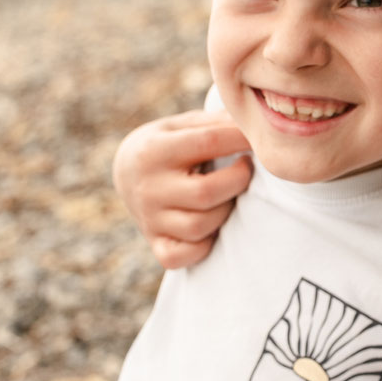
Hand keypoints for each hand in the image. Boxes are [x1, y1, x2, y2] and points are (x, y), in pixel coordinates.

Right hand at [112, 109, 251, 269]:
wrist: (124, 171)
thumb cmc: (166, 144)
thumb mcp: (180, 125)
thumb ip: (214, 123)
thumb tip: (254, 123)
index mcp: (155, 150)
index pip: (208, 142)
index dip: (240, 140)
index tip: (257, 140)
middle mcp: (149, 187)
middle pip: (206, 193)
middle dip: (238, 181)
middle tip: (245, 170)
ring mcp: (150, 219)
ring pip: (199, 226)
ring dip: (225, 212)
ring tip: (228, 196)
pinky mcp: (156, 244)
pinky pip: (183, 256)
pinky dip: (203, 246)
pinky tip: (211, 227)